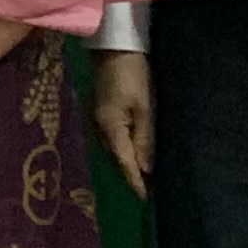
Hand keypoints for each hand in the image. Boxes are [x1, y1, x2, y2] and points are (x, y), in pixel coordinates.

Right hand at [92, 52, 153, 193]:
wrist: (115, 48)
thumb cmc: (133, 75)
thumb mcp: (144, 107)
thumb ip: (145, 138)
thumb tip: (147, 169)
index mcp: (110, 128)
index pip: (125, 163)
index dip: (135, 182)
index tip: (146, 200)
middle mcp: (100, 129)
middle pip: (117, 159)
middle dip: (132, 175)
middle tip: (150, 191)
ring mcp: (98, 121)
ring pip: (114, 150)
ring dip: (128, 163)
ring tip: (145, 175)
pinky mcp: (101, 113)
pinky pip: (113, 139)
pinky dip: (124, 149)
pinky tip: (135, 152)